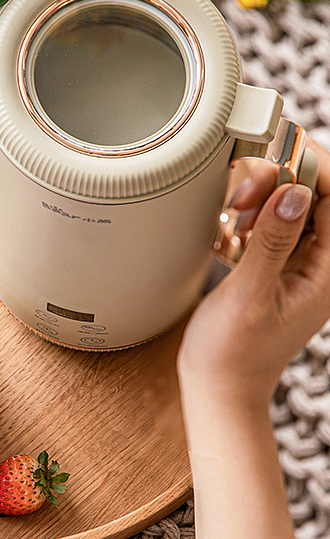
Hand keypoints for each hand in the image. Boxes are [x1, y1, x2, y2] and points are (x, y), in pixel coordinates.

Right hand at [179, 138, 329, 406]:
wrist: (219, 386)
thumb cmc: (233, 353)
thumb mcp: (250, 296)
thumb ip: (273, 242)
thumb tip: (295, 193)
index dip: (314, 167)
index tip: (279, 151)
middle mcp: (324, 265)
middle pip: (318, 195)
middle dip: (282, 180)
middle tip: (244, 193)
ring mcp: (304, 263)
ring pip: (295, 203)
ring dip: (264, 197)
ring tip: (235, 216)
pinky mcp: (282, 263)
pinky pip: (276, 221)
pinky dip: (254, 215)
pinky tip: (232, 231)